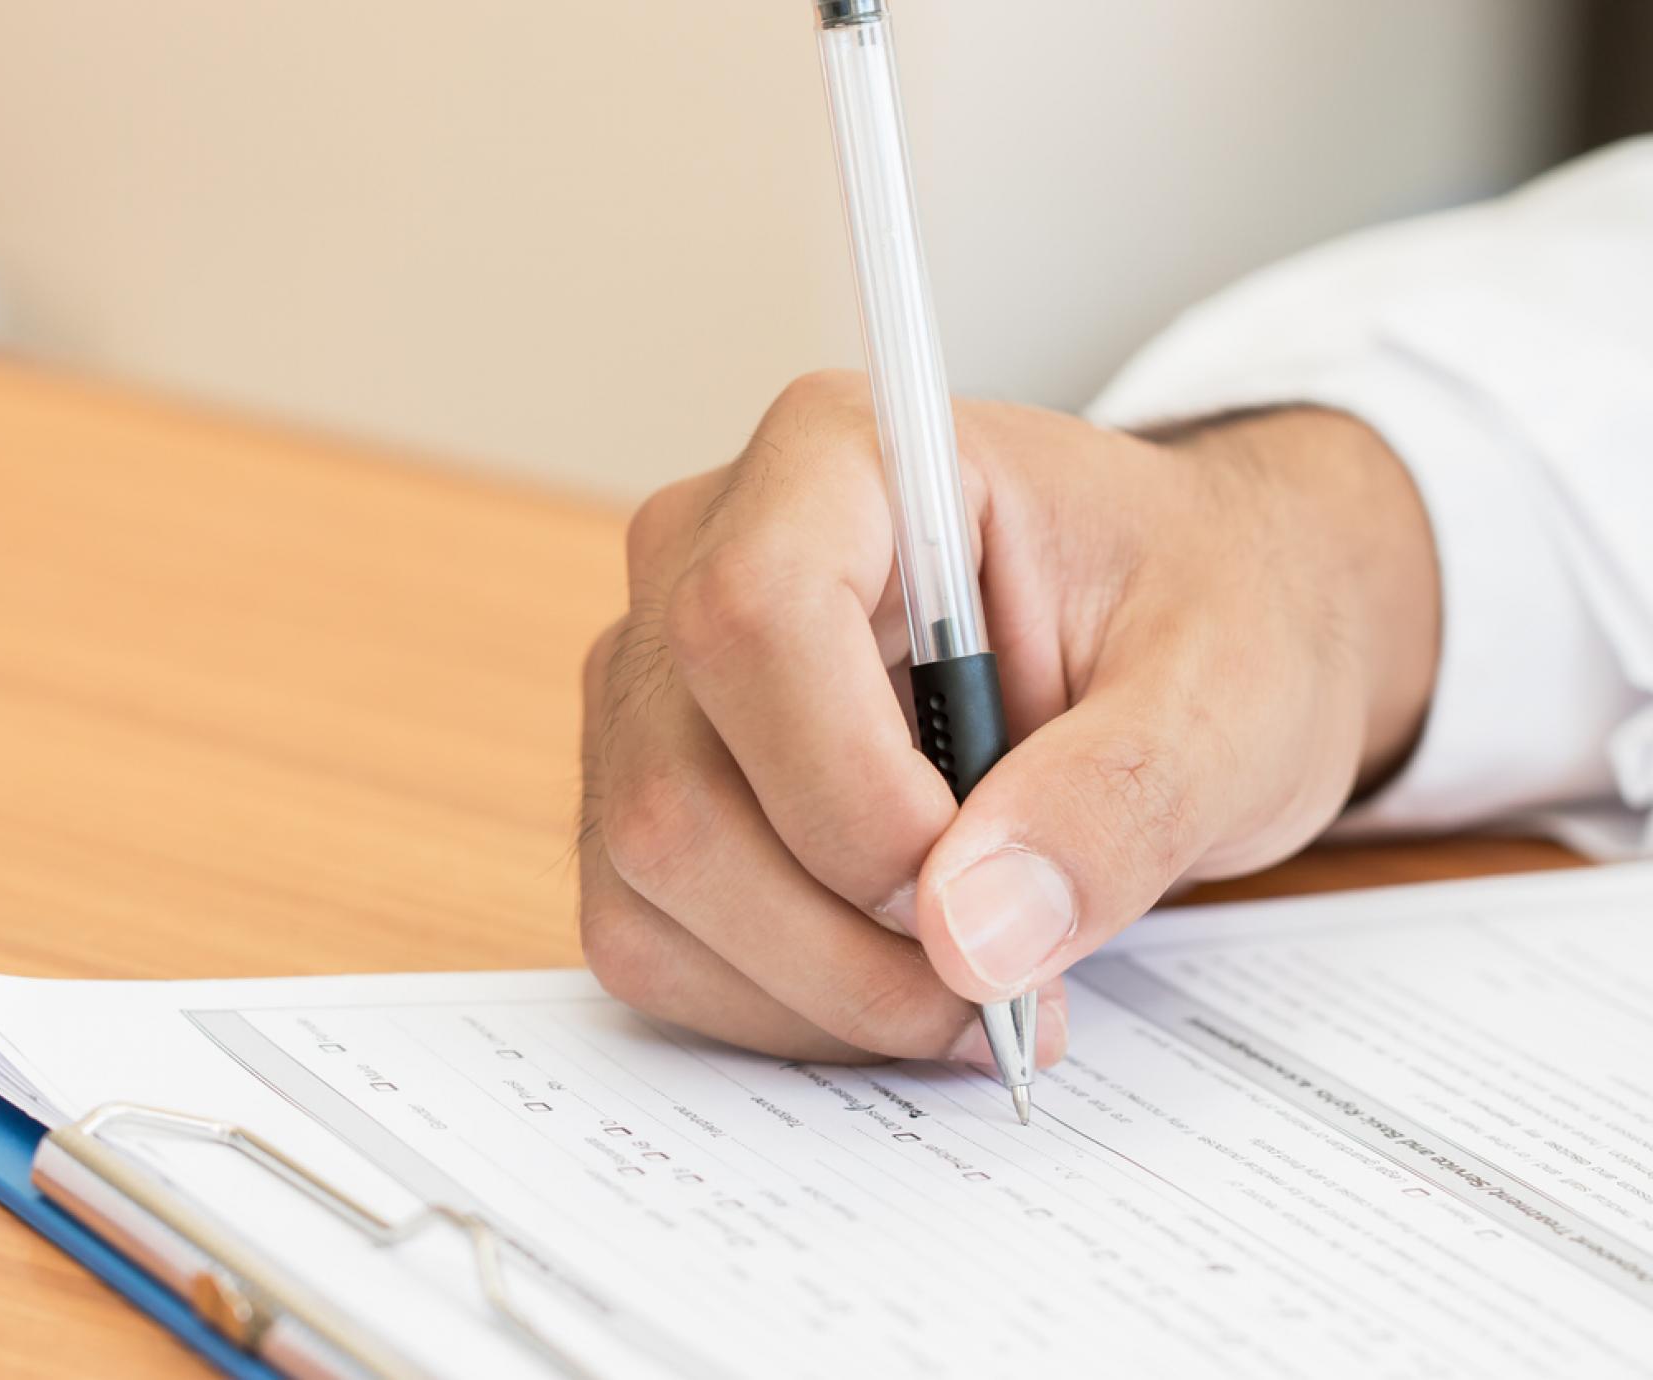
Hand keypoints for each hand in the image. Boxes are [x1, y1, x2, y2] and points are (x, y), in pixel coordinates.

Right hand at [577, 373, 1437, 1068]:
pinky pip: (646, 936)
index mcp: (839, 458)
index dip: (851, 797)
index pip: (753, 620)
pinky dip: (772, 1003)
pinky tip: (889, 978)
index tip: (984, 890)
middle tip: (1005, 986)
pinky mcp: (642, 778)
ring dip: (818, 989)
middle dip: (845, 943)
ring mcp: (655, 676)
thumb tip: (975, 940)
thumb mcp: (1226, 695)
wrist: (1182, 630)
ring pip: (649, 882)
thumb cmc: (1202, 617)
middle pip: (676, 792)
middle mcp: (704, 552)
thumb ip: (1116, 803)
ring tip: (971, 982)